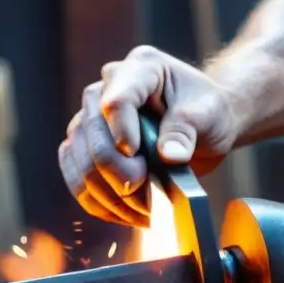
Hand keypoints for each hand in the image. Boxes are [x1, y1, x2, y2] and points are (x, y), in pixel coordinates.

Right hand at [58, 45, 239, 226]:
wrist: (204, 127)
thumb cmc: (207, 113)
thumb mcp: (207, 115)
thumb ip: (186, 130)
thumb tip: (170, 156)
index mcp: (141, 68)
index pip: (116, 99)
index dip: (122, 131)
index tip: (137, 156)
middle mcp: (107, 88)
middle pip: (91, 132)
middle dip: (117, 171)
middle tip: (147, 194)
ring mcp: (91, 118)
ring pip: (78, 159)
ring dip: (107, 193)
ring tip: (142, 211)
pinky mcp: (86, 147)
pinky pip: (76, 178)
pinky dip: (98, 202)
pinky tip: (124, 214)